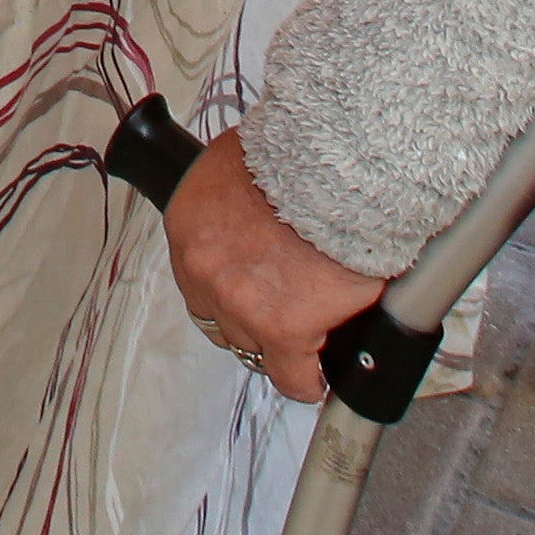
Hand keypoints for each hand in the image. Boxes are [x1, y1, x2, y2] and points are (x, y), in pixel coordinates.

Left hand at [158, 130, 388, 404]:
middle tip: (285, 303)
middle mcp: (204, 268)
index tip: (250, 291)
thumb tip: (254, 213)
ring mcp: (241, 302)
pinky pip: (294, 377)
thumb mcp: (245, 165)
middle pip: (221, 317)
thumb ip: (238, 200)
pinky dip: (307, 378)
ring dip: (281, 337)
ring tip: (313, 322)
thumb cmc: (305, 156)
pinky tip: (321, 372)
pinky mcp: (284, 328)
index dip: (230, 287)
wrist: (344, 164)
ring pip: (255, 346)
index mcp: (190, 224)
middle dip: (252, 314)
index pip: (198, 278)